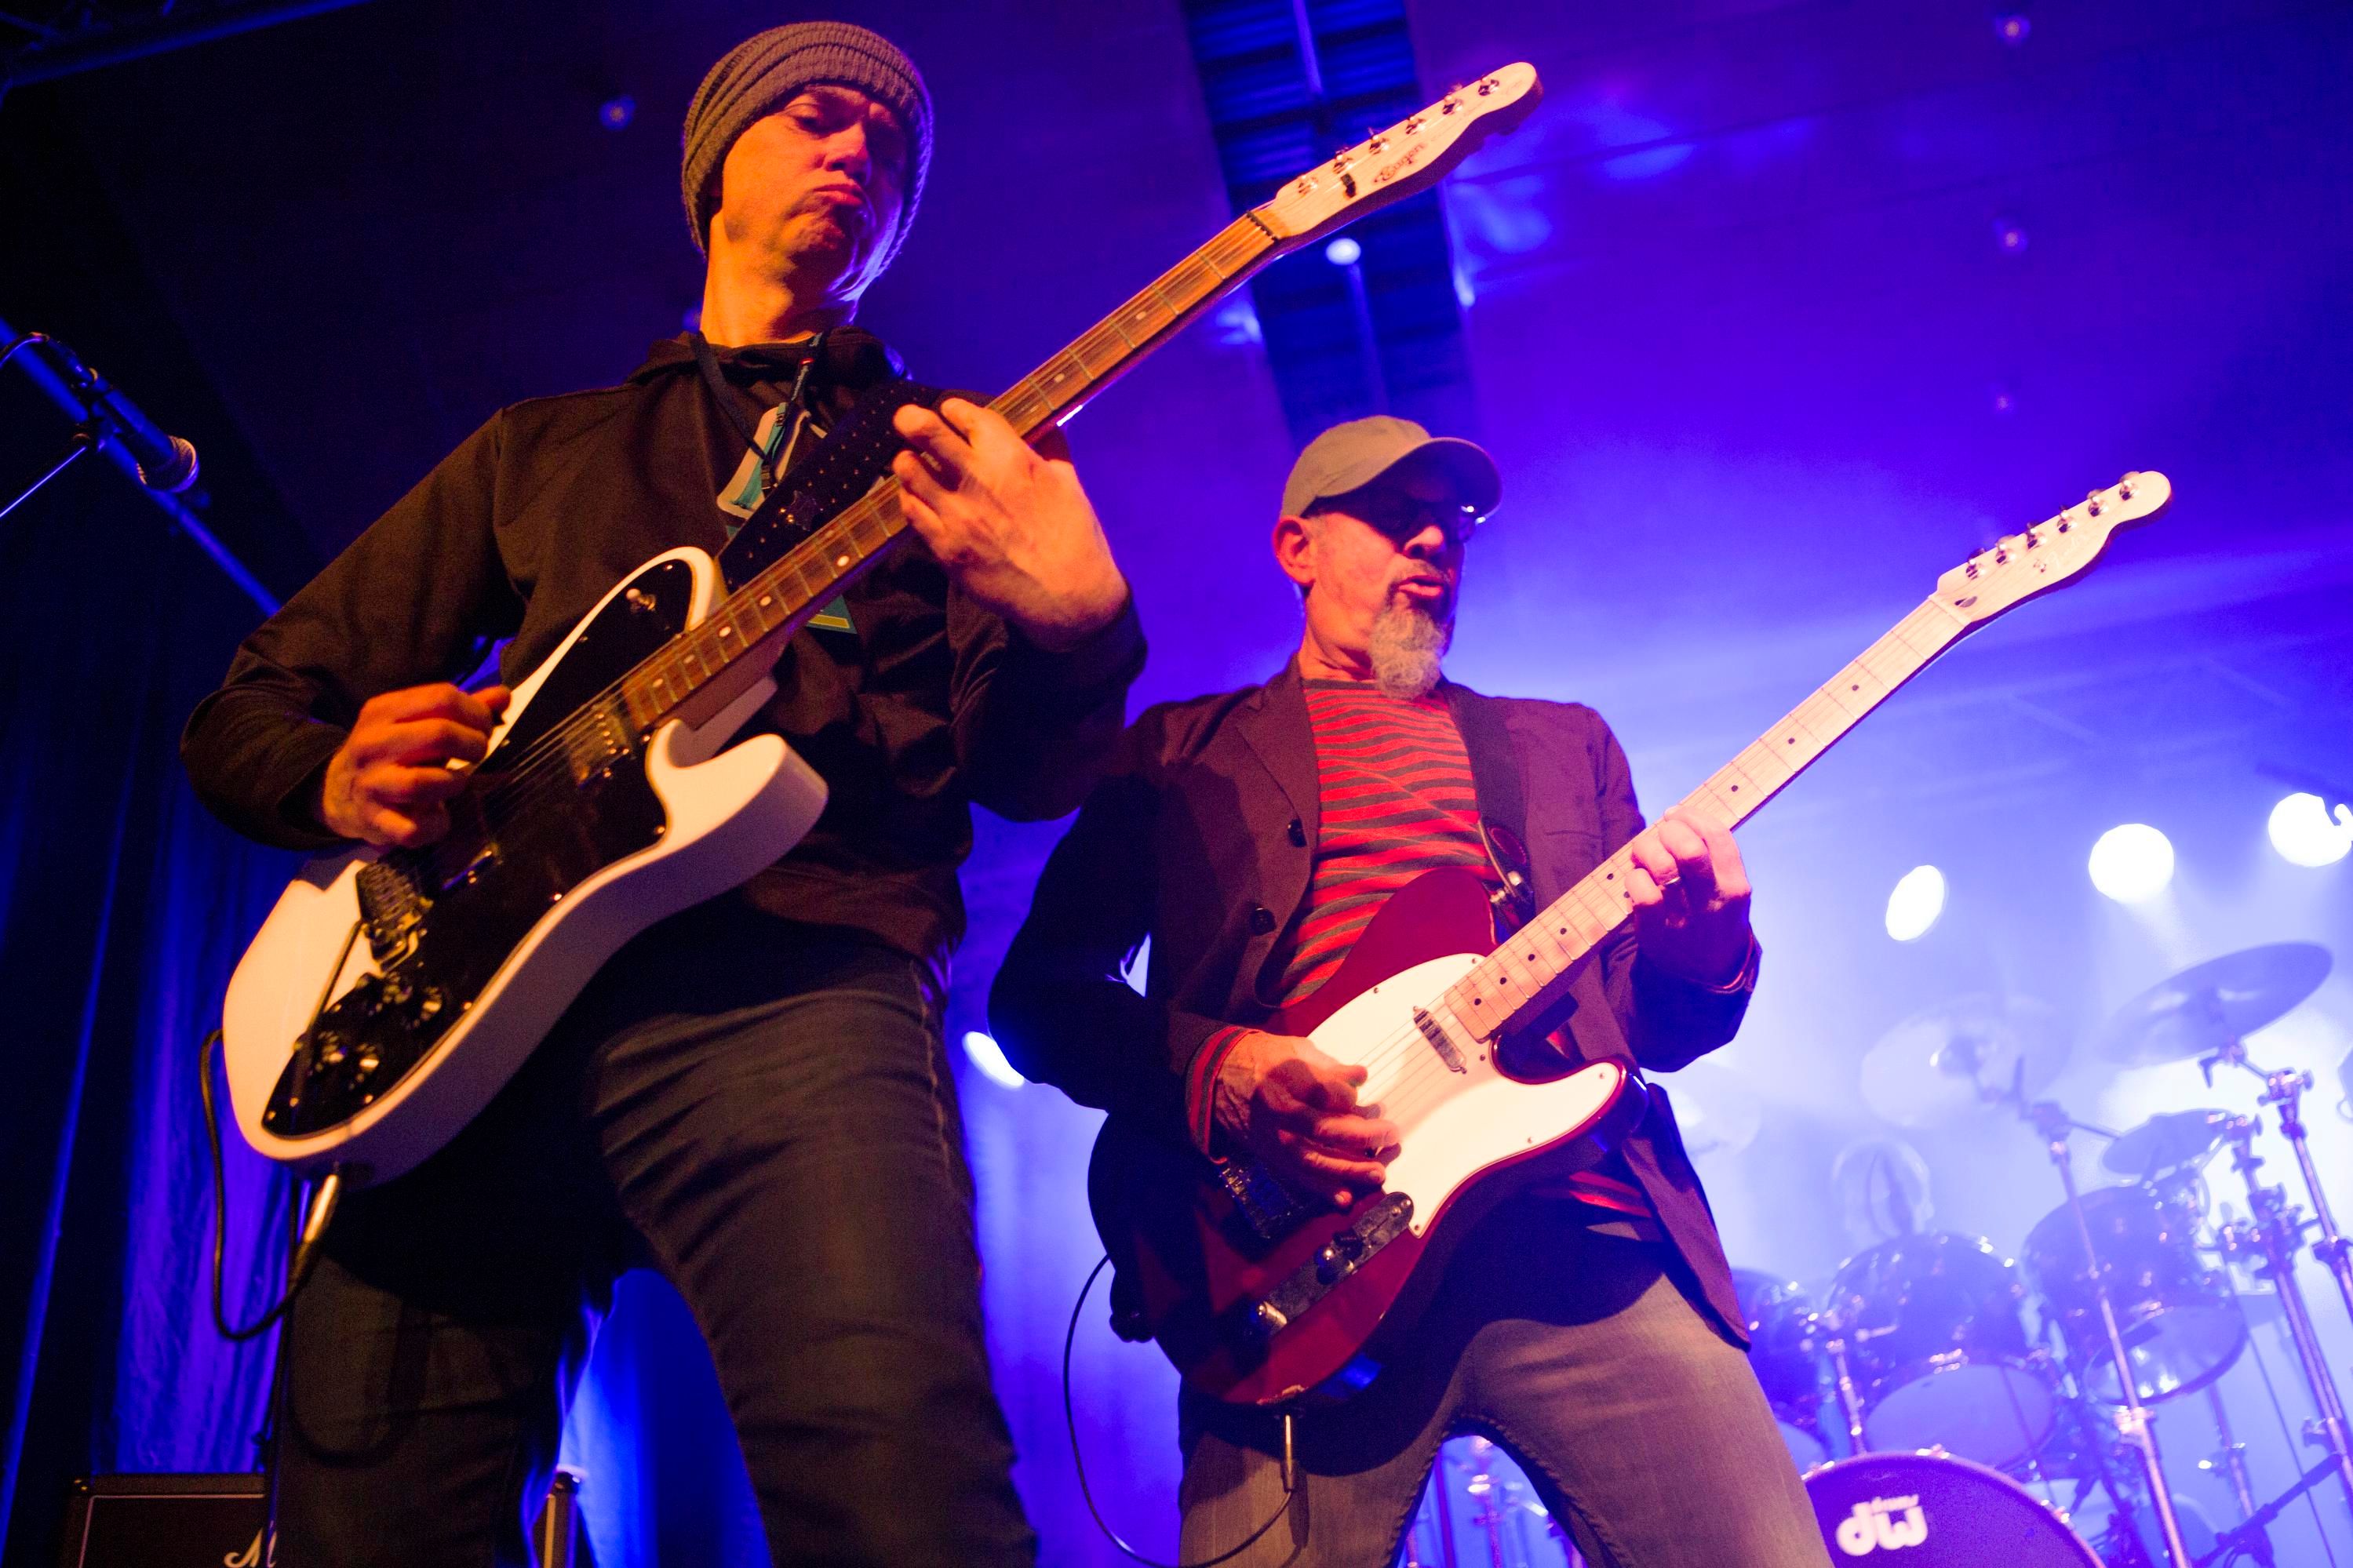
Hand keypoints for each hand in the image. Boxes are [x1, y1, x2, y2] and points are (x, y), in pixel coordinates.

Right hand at [318, 682, 510, 847]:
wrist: (337, 792)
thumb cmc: (392, 752)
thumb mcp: (415, 722)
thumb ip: (459, 710)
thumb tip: (503, 695)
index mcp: (383, 711)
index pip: (442, 698)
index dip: (476, 713)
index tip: (484, 727)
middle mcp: (372, 744)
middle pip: (439, 734)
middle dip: (473, 744)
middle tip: (478, 753)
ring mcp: (371, 784)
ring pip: (423, 783)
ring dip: (456, 783)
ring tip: (458, 782)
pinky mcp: (374, 820)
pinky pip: (412, 829)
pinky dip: (436, 826)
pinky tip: (440, 816)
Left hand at [890, 397, 1128, 650]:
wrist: (1067, 597)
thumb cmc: (1074, 536)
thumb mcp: (1068, 481)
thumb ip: (1049, 446)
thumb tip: (1039, 422)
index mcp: (1011, 458)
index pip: (965, 415)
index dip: (954, 409)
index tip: (952, 413)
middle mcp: (978, 480)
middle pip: (924, 431)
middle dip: (911, 420)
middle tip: (908, 421)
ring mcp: (956, 515)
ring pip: (907, 469)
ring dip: (909, 460)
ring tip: (914, 462)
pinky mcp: (944, 547)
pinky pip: (910, 510)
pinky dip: (911, 496)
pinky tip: (919, 496)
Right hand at [1212, 1031, 1399, 1209]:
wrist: (1216, 1078)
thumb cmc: (1260, 1059)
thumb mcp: (1294, 1049)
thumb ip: (1328, 1065)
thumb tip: (1360, 1076)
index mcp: (1285, 1076)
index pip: (1328, 1093)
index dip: (1352, 1098)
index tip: (1363, 1098)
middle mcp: (1279, 1110)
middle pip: (1325, 1129)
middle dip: (1363, 1136)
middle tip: (1390, 1134)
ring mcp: (1273, 1136)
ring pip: (1314, 1159)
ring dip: (1349, 1169)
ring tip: (1377, 1172)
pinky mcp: (1269, 1154)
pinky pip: (1298, 1176)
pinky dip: (1322, 1189)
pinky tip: (1345, 1197)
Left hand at [1625, 806, 1753, 984]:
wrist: (1707, 975)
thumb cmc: (1713, 917)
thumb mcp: (1728, 889)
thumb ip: (1713, 857)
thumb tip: (1676, 817)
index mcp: (1735, 886)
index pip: (1717, 836)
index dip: (1690, 816)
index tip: (1675, 814)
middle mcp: (1714, 903)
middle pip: (1689, 850)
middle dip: (1667, 831)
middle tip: (1658, 835)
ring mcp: (1685, 920)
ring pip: (1661, 868)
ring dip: (1645, 850)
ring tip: (1642, 853)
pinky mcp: (1657, 934)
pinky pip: (1642, 895)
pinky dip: (1634, 879)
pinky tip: (1636, 879)